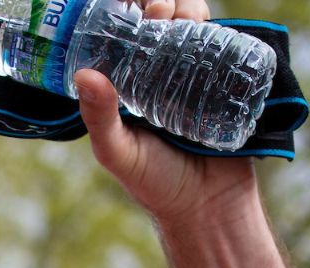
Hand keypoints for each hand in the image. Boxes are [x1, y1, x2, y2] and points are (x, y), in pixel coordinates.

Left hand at [71, 0, 258, 227]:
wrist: (209, 206)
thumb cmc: (156, 184)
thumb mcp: (118, 151)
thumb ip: (99, 118)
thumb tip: (83, 74)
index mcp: (127, 84)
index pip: (121, 34)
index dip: (123, 12)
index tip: (125, 7)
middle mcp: (159, 73)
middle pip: (157, 18)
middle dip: (157, 2)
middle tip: (156, 13)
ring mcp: (194, 73)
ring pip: (190, 22)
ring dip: (186, 7)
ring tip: (181, 18)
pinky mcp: (226, 79)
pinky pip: (223, 42)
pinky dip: (215, 25)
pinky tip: (205, 25)